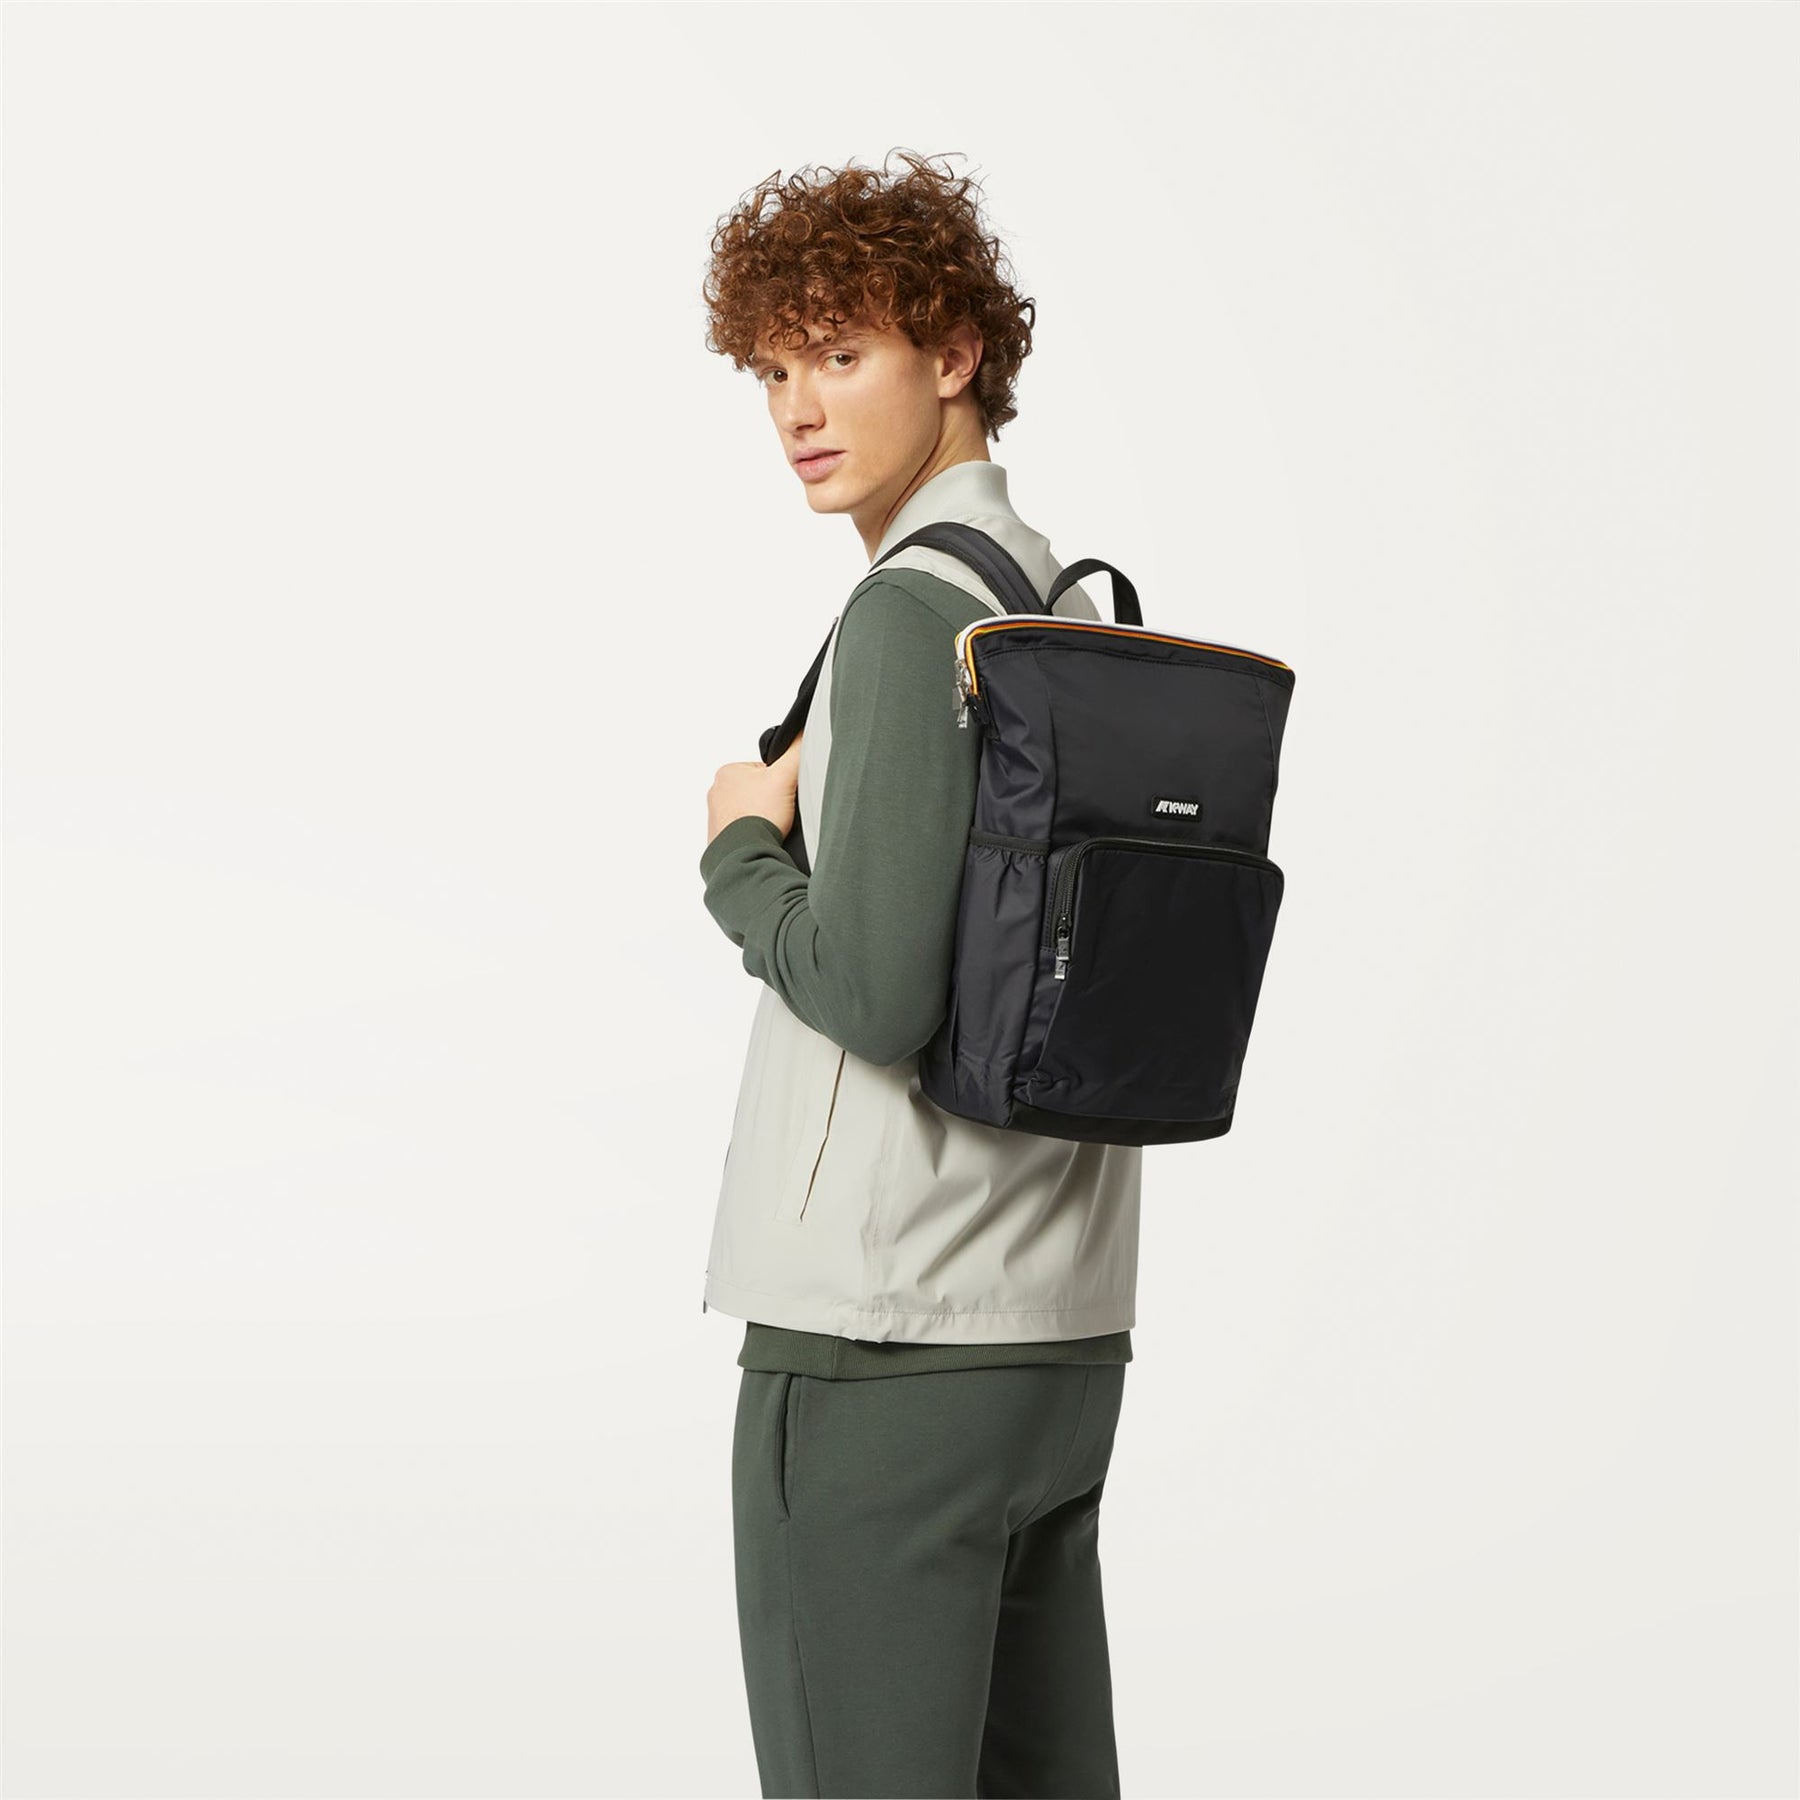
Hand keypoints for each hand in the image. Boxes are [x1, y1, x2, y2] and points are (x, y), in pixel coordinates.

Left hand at [706, 733, 802, 848]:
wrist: (745, 854)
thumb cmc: (759, 816)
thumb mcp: (785, 776)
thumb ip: (796, 752)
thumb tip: (803, 733)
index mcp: (727, 772)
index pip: (763, 770)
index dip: (780, 782)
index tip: (784, 795)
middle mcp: (716, 792)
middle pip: (757, 791)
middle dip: (770, 801)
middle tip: (779, 812)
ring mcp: (716, 816)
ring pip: (750, 811)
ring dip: (762, 818)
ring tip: (771, 826)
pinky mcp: (719, 837)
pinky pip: (743, 831)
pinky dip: (753, 833)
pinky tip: (761, 837)